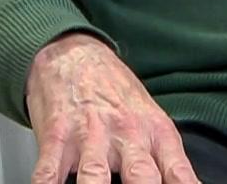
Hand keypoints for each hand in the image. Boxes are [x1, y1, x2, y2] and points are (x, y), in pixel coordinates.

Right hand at [25, 32, 201, 183]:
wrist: (74, 55)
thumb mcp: (149, 117)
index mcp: (154, 132)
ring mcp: (90, 135)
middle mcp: (125, 134)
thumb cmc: (113, 92)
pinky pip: (49, 171)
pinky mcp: (56, 136)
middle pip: (141, 175)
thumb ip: (163, 157)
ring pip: (94, 175)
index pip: (177, 170)